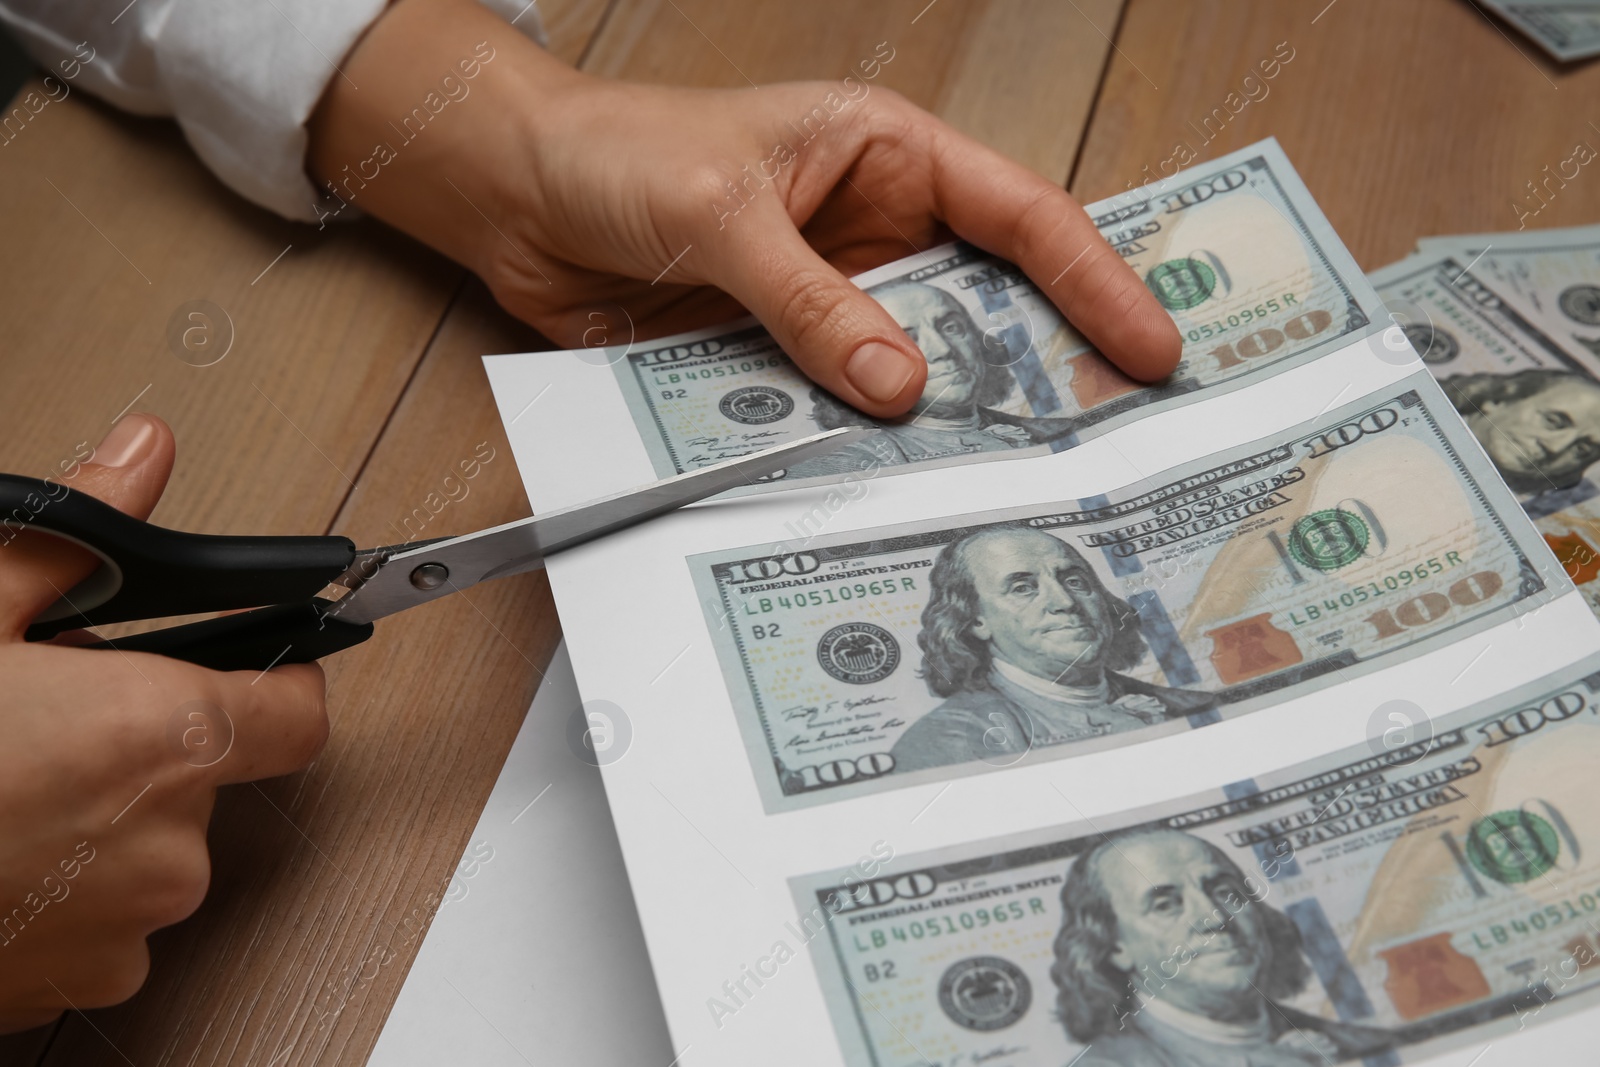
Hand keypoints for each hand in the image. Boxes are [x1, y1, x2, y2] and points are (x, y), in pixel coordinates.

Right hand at [0, 415, 327, 1032]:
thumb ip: (72, 542)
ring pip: (151, 847)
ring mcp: (131, 928)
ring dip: (100, 816)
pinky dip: (67, 889)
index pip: (298, 709)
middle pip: (206, 772)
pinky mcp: (86, 984)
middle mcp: (172, 845)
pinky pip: (109, 919)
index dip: (280, 678)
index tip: (252, 662)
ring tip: (6, 787)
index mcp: (163, 738)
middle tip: (48, 717)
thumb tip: (140, 457)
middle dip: (143, 739)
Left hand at [307, 0, 1180, 418]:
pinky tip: (886, 486)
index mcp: (884, 156)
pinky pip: (833, 410)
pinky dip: (857, 448)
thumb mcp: (721, 212)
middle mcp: (870, 233)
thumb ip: (810, 301)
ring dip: (946, 423)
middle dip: (1044, 368)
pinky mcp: (775, 359)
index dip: (1093, 281)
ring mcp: (826, 303)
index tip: (1149, 346)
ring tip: (1009, 483)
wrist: (511, 196)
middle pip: (984, 306)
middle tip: (1108, 438)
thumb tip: (897, 383)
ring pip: (913, 371)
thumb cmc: (613, 151)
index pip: (1018, 216)